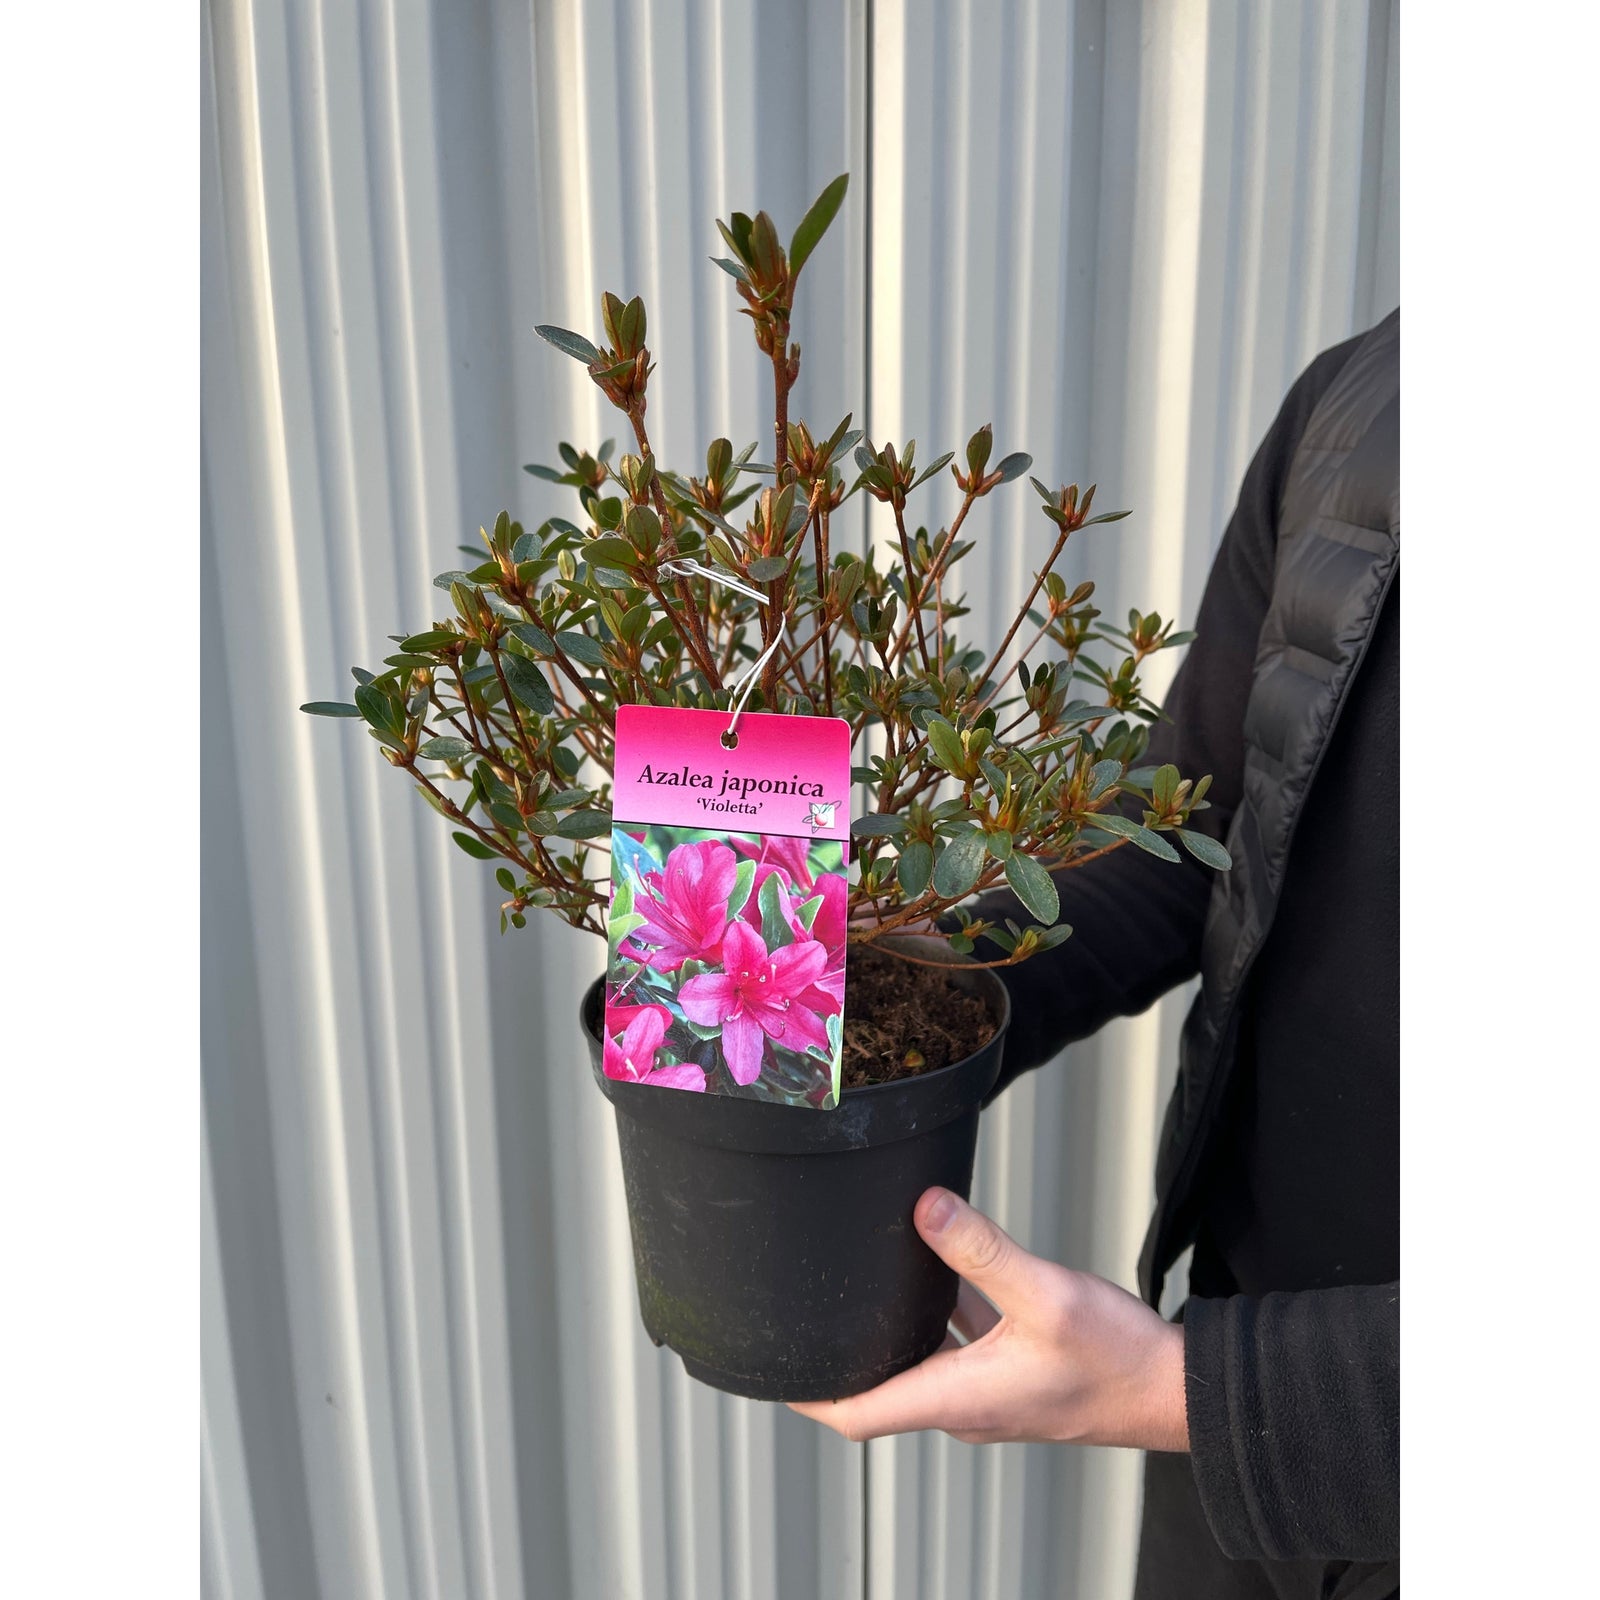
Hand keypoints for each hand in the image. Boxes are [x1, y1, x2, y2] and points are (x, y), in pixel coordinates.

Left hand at [788, 1187, 1189, 1449]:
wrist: (1172, 1390)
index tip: (769, 1366)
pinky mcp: (1007, 1376)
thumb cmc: (1117, 1359)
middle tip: (802, 1309)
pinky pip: (952, 1347)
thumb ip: (981, 1250)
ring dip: (886, 1331)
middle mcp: (963, 1405)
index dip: (807, 1394)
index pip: (859, 1413)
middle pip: (876, 1388)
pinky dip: (932, 1317)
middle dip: (837, 1355)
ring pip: (915, 1363)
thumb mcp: (1046, 1293)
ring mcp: (985, 1394)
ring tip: (853, 1284)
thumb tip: (923, 1209)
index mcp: (958, 1399)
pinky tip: (934, 1268)